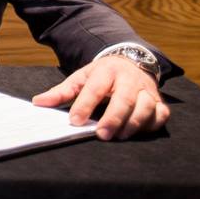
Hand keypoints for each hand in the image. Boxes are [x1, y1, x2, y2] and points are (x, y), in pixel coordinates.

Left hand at [32, 55, 169, 139]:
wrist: (130, 61)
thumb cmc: (102, 75)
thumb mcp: (81, 77)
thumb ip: (61, 92)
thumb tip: (38, 103)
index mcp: (106, 70)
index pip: (95, 88)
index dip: (84, 104)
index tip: (75, 120)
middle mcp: (129, 78)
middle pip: (124, 98)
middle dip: (113, 118)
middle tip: (101, 135)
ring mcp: (146, 89)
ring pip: (145, 106)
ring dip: (133, 123)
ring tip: (118, 136)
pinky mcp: (159, 101)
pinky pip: (161, 114)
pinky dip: (151, 124)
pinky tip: (138, 132)